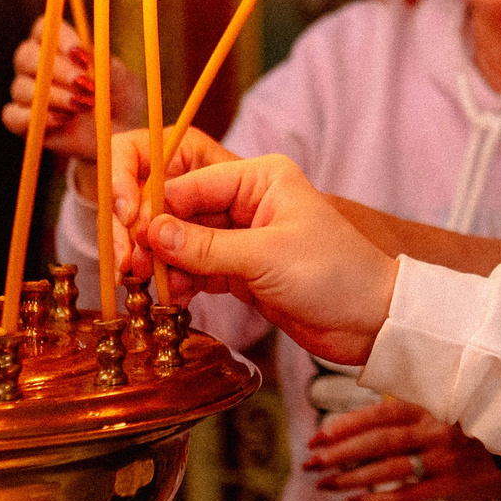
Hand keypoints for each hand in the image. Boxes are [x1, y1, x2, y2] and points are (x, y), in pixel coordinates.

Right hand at [2, 19, 140, 156]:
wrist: (117, 137)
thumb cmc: (119, 101)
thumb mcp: (124, 83)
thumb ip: (108, 67)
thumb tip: (86, 53)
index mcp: (58, 45)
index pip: (45, 29)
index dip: (57, 38)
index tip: (78, 52)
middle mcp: (36, 65)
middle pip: (27, 56)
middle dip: (57, 70)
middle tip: (83, 84)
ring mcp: (26, 93)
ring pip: (22, 87)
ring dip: (54, 97)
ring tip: (82, 106)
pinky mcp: (22, 121)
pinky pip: (13, 115)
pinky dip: (35, 118)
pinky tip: (60, 120)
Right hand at [146, 155, 396, 363]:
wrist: (371, 321)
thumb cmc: (335, 275)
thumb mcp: (266, 257)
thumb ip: (207, 246)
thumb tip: (153, 232)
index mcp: (261, 179)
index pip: (192, 184)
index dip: (157, 208)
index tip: (130, 235)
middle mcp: (250, 201)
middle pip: (184, 213)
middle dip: (156, 240)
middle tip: (130, 266)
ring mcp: (245, 237)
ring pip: (188, 244)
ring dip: (165, 265)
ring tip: (144, 287)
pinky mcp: (244, 271)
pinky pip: (200, 270)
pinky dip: (182, 283)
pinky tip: (167, 298)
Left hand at [306, 398, 500, 500]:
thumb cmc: (471, 426)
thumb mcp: (445, 406)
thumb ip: (408, 410)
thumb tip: (358, 425)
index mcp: (430, 405)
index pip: (377, 415)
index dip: (344, 426)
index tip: (316, 437)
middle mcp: (434, 430)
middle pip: (376, 443)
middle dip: (338, 454)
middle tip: (310, 464)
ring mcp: (443, 459)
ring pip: (387, 470)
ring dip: (351, 479)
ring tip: (325, 485)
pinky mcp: (451, 486)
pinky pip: (407, 495)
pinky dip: (379, 499)